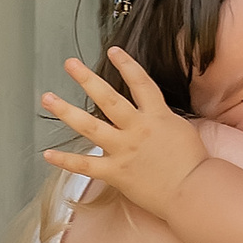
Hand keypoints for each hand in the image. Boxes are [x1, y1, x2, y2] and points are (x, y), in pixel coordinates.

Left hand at [41, 50, 208, 219]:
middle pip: (107, 98)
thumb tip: (152, 115)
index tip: (113, 51)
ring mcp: (124, 150)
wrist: (194, 191)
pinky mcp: (116, 173)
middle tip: (70, 64)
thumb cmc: (195, 165)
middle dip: (86, 78)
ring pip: (90, 127)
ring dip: (66, 111)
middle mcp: (137, 129)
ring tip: (48, 98)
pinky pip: (85, 166)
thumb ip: (163, 120)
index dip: (126, 64)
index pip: (140, 82)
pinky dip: (65, 161)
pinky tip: (48, 154)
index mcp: (157, 116)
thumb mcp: (182, 130)